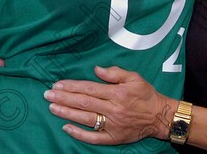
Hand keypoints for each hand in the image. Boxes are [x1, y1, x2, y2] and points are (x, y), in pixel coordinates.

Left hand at [43, 66, 173, 145]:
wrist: (159, 117)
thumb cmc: (146, 94)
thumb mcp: (134, 78)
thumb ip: (115, 73)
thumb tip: (96, 69)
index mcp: (117, 93)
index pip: (89, 88)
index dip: (72, 86)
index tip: (57, 84)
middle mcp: (113, 109)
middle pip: (84, 103)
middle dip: (64, 98)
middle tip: (47, 95)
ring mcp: (112, 125)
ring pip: (86, 119)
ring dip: (67, 113)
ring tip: (52, 107)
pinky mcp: (113, 137)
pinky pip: (93, 137)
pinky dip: (79, 133)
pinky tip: (66, 127)